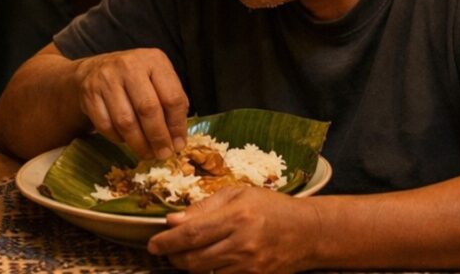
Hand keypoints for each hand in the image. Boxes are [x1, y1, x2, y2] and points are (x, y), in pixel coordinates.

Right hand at [75, 48, 188, 159]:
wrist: (95, 70)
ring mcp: (106, 78)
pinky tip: (127, 141)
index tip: (178, 144)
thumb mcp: (158, 79)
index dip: (177, 125)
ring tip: (147, 153)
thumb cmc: (135, 79)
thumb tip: (177, 140)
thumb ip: (171, 103)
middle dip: (158, 137)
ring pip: (126, 121)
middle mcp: (129, 65)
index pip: (172, 97)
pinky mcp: (89, 93)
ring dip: (139, 143)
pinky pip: (106, 125)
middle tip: (164, 154)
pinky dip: (119, 138)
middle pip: (148, 109)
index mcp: (154, 60)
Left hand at [148, 187, 314, 272]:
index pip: (192, 233)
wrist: (307, 233)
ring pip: (203, 273)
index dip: (167, 241)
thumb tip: (173, 220)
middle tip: (165, 250)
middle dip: (173, 257)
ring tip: (186, 254)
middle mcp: (242, 244)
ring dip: (188, 266)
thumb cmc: (270, 207)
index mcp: (236, 217)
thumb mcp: (238, 194)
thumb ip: (204, 206)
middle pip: (193, 259)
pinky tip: (207, 262)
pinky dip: (207, 272)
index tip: (152, 244)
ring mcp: (249, 266)